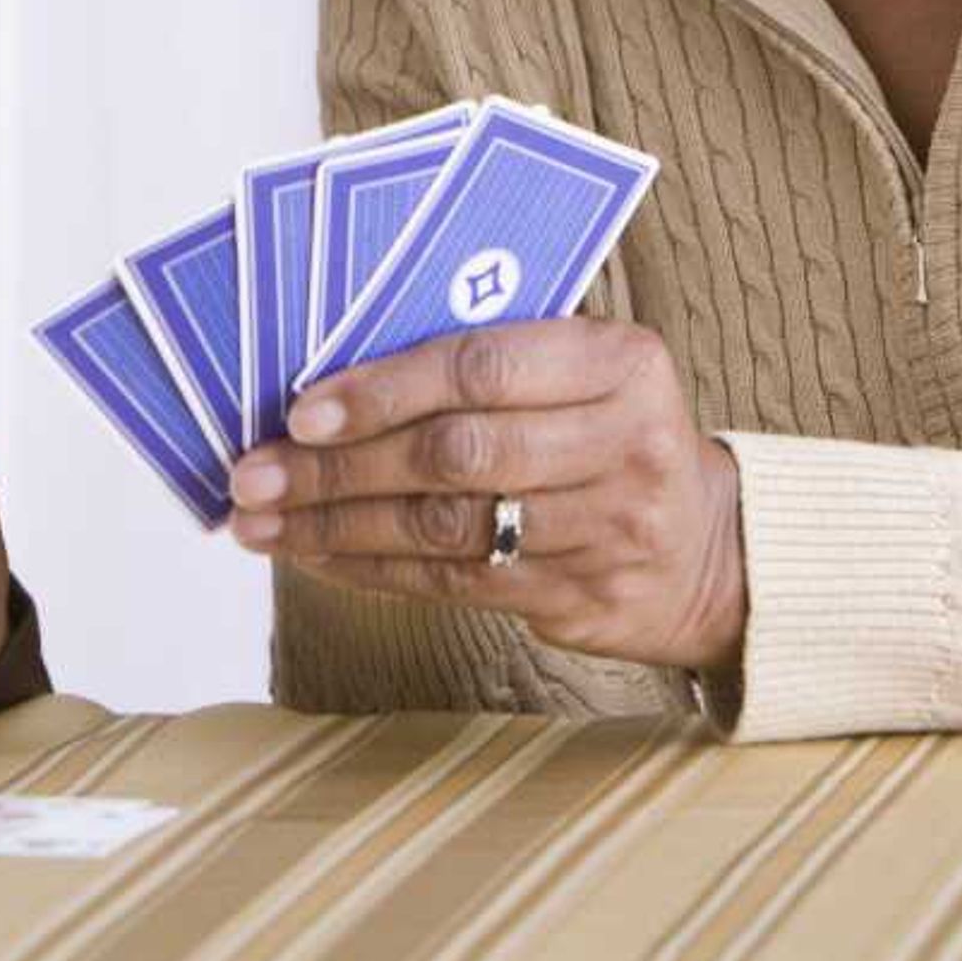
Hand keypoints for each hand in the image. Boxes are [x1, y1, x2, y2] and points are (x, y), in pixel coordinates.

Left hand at [226, 318, 746, 672]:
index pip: (482, 366)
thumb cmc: (610, 433)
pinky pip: (454, 584)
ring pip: (445, 528)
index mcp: (620, 363)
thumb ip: (489, 360)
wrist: (707, 547)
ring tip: (262, 520)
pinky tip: (315, 555)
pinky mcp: (581, 600)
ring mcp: (607, 532)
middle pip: (455, 455)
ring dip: (337, 527)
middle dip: (339, 467)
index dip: (383, 389)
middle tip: (254, 473)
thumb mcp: (584, 372)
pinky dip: (372, 570)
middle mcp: (623, 445)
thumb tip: (333, 369)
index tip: (301, 409)